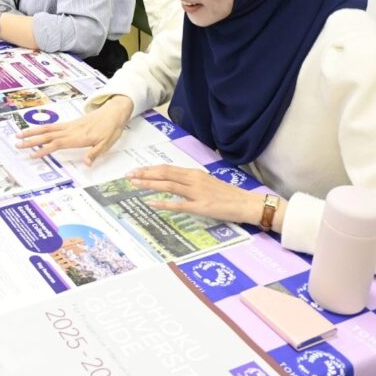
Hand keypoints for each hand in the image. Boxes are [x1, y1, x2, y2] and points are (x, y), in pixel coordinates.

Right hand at [16, 95, 132, 164]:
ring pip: (47, 129)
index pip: (56, 144)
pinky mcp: (70, 123)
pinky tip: (34, 131)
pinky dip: (41, 128)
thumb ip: (94, 153)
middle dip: (31, 140)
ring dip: (32, 132)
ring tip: (19, 135)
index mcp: (78, 137)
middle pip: (47, 135)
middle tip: (17, 144)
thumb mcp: (107, 144)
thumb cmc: (111, 129)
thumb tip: (86, 163)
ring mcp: (69, 126)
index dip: (43, 149)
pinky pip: (52, 126)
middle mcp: (70, 130)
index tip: (32, 154)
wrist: (114, 112)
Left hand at [126, 165, 268, 225]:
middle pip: (164, 174)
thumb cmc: (227, 195)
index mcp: (194, 174)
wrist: (246, 203)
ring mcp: (196, 193)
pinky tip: (152, 204)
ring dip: (149, 184)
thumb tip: (173, 182)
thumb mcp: (206, 183)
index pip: (167, 168)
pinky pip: (179, 204)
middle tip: (128, 175)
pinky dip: (164, 203)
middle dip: (144, 174)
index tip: (136, 170)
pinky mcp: (201, 207)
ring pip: (168, 185)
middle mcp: (193, 180)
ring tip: (134, 184)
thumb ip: (190, 182)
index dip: (150, 169)